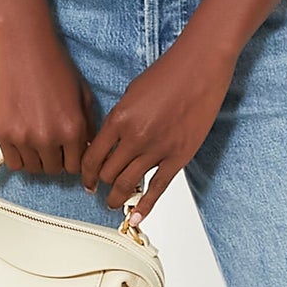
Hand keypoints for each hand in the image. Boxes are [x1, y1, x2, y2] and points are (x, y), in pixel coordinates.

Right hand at [0, 26, 96, 174]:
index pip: (76, 166)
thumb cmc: (55, 65)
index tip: (67, 152)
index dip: (72, 159)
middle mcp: (50, 138)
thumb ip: (88, 125)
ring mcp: (24, 137)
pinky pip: (13, 163)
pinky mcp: (3, 133)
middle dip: (55, 159)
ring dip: (36, 158)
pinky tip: (21, 140)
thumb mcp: (83, 94)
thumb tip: (87, 149)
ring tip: (35, 139)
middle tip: (50, 143)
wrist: (24, 46)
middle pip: (54, 170)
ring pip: (34, 169)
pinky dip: (19, 156)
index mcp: (73, 129)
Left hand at [81, 31, 236, 221]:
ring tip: (113, 202)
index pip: (93, 157)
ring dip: (117, 197)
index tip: (86, 179)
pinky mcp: (179, 157)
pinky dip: (145, 206)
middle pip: (108, 174)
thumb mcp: (131, 93)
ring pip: (128, 184)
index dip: (86, 173)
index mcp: (119, 119)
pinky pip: (158, 188)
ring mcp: (157, 149)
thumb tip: (110, 141)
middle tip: (98, 190)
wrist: (200, 68)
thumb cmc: (167, 73)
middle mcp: (135, 138)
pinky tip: (136, 217)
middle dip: (100, 184)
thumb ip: (120, 119)